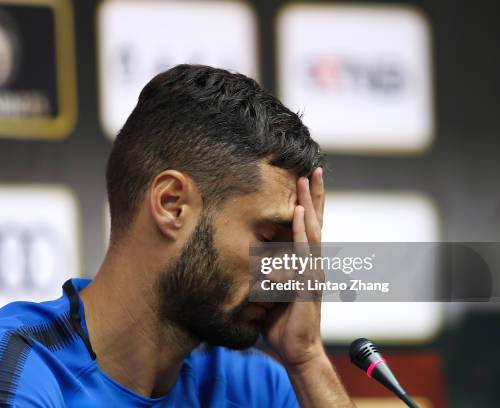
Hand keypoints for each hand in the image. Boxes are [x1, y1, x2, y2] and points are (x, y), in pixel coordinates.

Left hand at [263, 167, 325, 368]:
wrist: (296, 349)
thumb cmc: (282, 322)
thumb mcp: (271, 291)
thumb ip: (266, 273)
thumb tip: (248, 259)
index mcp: (305, 263)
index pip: (309, 227)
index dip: (310, 203)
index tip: (307, 179)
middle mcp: (313, 263)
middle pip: (316, 222)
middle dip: (315, 195)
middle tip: (315, 169)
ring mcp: (313, 271)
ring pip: (312, 231)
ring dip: (309, 204)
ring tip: (306, 181)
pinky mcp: (308, 283)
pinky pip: (305, 252)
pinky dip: (302, 231)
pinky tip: (299, 213)